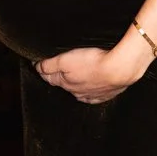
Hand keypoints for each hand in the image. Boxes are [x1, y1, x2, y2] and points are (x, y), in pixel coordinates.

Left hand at [32, 32, 149, 105]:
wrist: (119, 69)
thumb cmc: (93, 62)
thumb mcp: (65, 60)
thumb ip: (49, 65)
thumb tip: (37, 68)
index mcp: (65, 83)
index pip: (49, 78)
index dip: (43, 70)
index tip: (40, 65)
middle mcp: (77, 91)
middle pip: (64, 84)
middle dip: (59, 77)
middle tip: (56, 69)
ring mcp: (92, 94)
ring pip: (79, 91)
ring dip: (76, 85)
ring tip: (74, 78)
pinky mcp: (107, 93)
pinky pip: (95, 96)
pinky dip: (91, 93)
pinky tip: (91, 90)